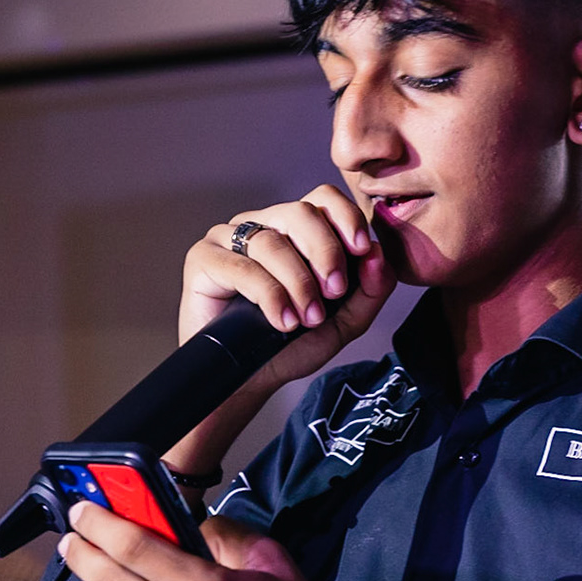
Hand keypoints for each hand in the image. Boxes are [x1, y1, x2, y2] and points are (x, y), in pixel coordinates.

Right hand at [182, 185, 398, 396]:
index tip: (363, 251)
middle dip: (326, 251)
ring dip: (298, 283)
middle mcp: (262, 226)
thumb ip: (369, 291)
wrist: (248, 381)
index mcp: (295, 231)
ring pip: (271, 241)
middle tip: (334, 291)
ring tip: (307, 318)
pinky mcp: (202, 258)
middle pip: (300, 212)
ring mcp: (229, 239)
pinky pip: (241, 266)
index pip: (323, 199)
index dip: (346, 218)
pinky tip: (281, 320)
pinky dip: (269, 295)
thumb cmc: (288, 347)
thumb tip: (379, 256)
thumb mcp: (343, 322)